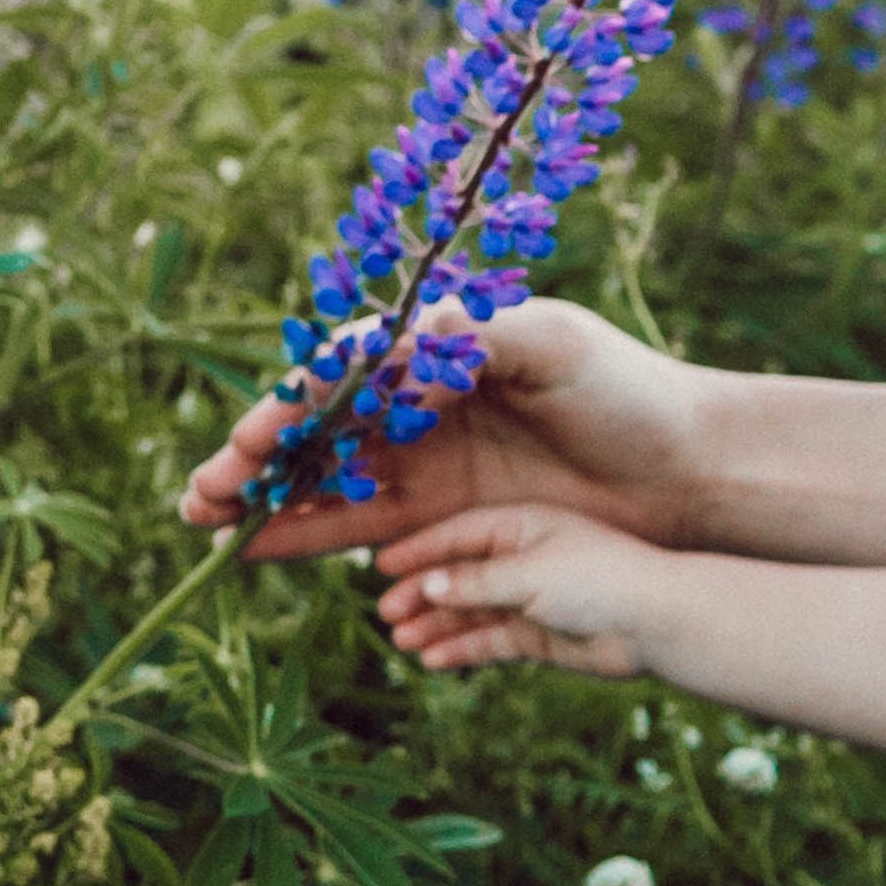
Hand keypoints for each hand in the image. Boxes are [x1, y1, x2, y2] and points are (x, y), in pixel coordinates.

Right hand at [178, 298, 706, 563]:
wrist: (684, 471)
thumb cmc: (627, 392)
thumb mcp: (555, 345)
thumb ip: (474, 336)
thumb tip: (394, 342)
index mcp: (440, 348)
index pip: (344, 373)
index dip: (292, 405)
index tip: (251, 437)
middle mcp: (420, 401)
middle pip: (319, 427)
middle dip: (254, 456)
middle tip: (202, 489)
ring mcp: (426, 460)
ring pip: (324, 479)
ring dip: (262, 499)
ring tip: (204, 518)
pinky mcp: (441, 515)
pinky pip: (357, 526)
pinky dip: (304, 536)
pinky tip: (253, 549)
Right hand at [367, 498, 708, 677]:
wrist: (658, 622)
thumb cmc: (599, 580)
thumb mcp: (530, 573)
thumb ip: (475, 582)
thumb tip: (425, 585)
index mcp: (526, 524)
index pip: (459, 532)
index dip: (420, 548)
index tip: (381, 566)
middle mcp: (525, 557)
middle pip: (459, 573)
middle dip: (421, 592)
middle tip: (387, 612)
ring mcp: (533, 596)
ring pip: (472, 611)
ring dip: (437, 624)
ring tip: (402, 641)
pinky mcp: (542, 634)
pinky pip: (492, 640)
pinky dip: (464, 649)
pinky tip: (433, 659)